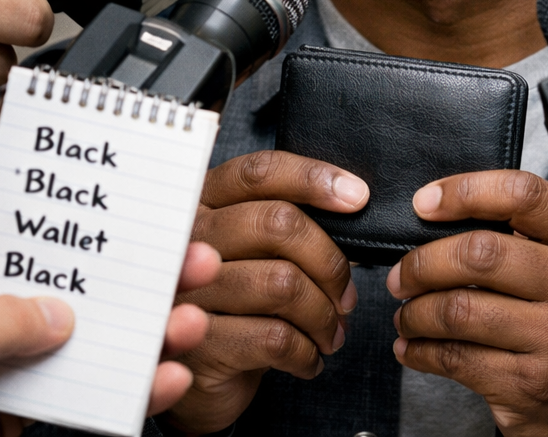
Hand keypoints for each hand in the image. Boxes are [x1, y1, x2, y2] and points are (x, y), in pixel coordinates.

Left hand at [0, 180, 219, 436]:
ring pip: (78, 331)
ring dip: (141, 330)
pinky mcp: (10, 405)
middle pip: (60, 270)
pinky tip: (159, 382)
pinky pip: (75, 388)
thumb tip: (59, 316)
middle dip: (128, 268)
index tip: (115, 186)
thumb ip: (8, 318)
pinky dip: (121, 390)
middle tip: (185, 255)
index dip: (54, 193)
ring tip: (188, 321)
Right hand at [167, 150, 367, 433]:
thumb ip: (290, 222)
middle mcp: (192, 237)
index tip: (358, 197)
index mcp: (208, 200)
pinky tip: (311, 358)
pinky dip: (307, 351)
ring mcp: (189, 291)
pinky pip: (275, 338)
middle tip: (346, 294)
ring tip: (332, 331)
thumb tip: (353, 205)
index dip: (313, 178)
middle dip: (329, 261)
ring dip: (324, 313)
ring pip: (282, 284)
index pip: (261, 172)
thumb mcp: (257, 250)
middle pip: (278, 223)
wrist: (199, 374)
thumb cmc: (240, 298)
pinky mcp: (199, 345)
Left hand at [389, 170, 547, 436]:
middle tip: (405, 272)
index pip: (523, 196)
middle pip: (478, 254)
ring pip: (458, 310)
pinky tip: (415, 347)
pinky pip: (456, 359)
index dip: (465, 191)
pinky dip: (421, 352)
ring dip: (416, 312)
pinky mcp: (530, 386)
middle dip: (424, 262)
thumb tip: (452, 213)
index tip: (426, 201)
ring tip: (407, 312)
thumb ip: (535, 231)